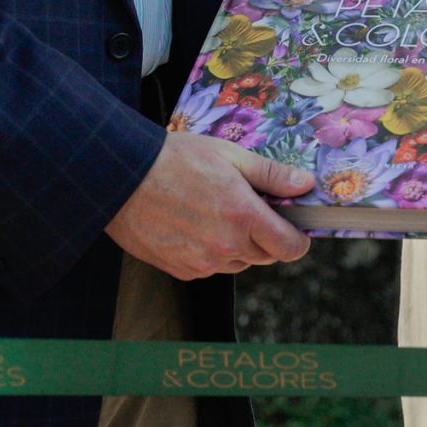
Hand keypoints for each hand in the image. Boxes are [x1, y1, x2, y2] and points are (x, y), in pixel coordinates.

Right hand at [106, 132, 313, 277]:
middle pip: (266, 255)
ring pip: (238, 262)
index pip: (289, 247)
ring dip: (238, 244)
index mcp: (243, 216)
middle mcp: (225, 246)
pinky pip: (211, 267)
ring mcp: (202, 262)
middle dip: (265, 235)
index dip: (296, 238)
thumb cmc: (175, 160)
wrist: (122, 178)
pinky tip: (194, 225)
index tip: (292, 226)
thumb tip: (304, 185)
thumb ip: (271, 174)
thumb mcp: (229, 156)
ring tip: (214, 211)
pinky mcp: (181, 270)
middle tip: (246, 206)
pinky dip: (211, 252)